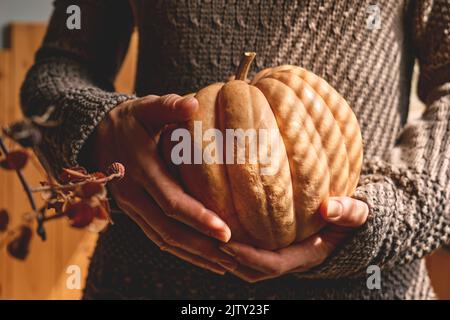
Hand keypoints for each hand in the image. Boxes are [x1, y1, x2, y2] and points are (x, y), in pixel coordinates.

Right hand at [90, 94, 236, 274]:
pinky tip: (200, 256)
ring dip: (192, 255)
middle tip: (232, 258)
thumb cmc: (130, 119)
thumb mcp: (146, 107)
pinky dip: (179, 250)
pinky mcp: (133, 212)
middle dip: (201, 246)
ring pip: (162, 239)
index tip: (226, 232)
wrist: (96, 134)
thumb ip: (168, 106)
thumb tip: (192, 103)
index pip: (171, 201)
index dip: (198, 218)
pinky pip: (156, 237)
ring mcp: (131, 207)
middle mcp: (133, 194)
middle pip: (168, 230)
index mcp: (140, 168)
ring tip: (223, 265)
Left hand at [218, 197, 368, 281]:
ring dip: (230, 259)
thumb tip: (329, 208)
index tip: (227, 243)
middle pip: (255, 272)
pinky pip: (253, 257)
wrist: (353, 227)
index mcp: (307, 255)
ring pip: (251, 268)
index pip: (273, 264)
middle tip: (208, 241)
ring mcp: (284, 257)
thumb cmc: (353, 218)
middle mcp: (293, 260)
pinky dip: (236, 251)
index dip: (249, 256)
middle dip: (232, 260)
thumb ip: (348, 211)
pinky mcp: (278, 249)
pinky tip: (222, 234)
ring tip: (209, 239)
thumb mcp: (357, 214)